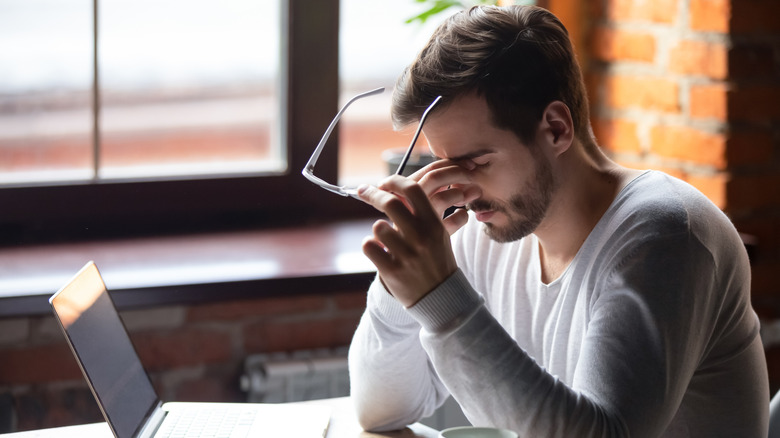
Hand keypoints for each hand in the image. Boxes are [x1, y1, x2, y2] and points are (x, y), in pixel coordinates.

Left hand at [357, 169, 478, 306]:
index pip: (413, 190)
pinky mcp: (392, 270)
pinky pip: (369, 246)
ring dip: (378, 230)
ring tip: (386, 240)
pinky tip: (379, 251)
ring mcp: (406, 254)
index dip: (394, 181)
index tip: (383, 182)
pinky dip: (371, 246)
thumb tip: (399, 189)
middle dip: (373, 194)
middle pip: (390, 203)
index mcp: (434, 224)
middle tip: (364, 191)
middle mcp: (420, 237)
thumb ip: (421, 213)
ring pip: (377, 226)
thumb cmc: (437, 260)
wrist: (441, 297)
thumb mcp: (438, 234)